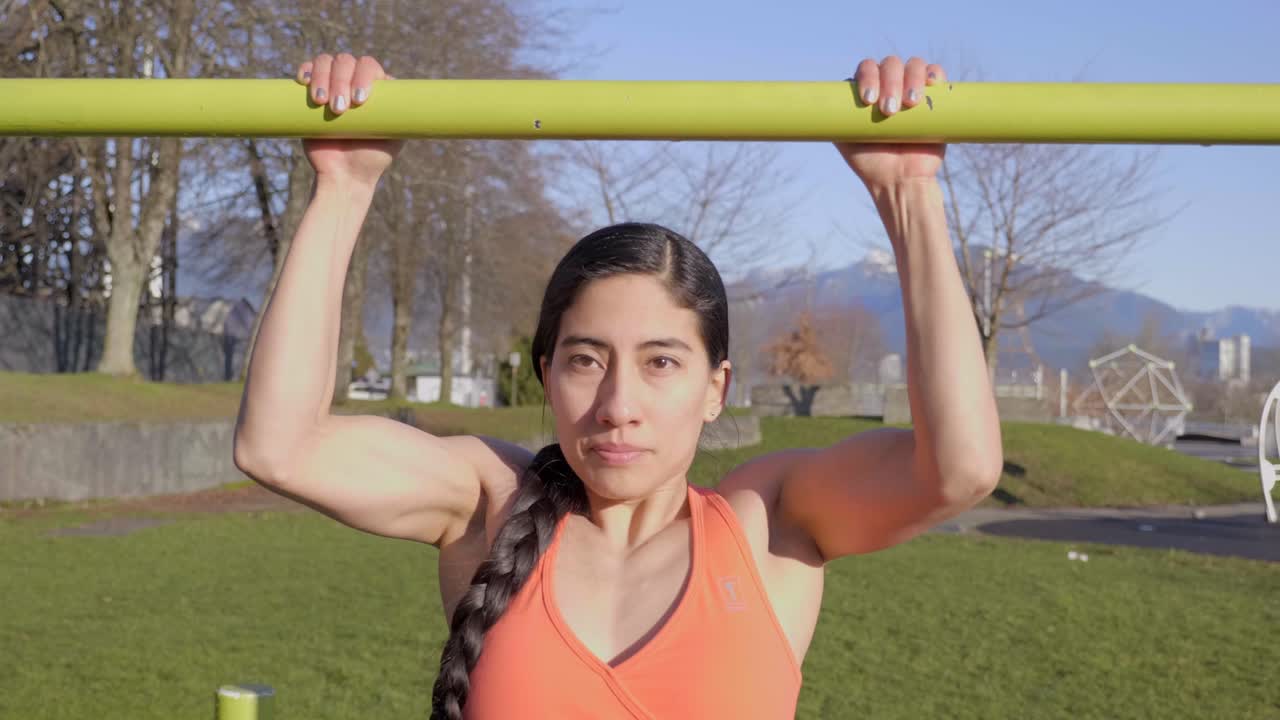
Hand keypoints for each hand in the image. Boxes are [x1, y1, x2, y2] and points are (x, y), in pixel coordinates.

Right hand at [296, 53, 402, 186]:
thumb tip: (416, 100)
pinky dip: (306, 70)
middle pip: (346, 61)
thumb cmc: (372, 158)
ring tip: (321, 103)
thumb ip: (401, 117)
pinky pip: (308, 70)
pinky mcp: (312, 92)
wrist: (343, 175)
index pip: (369, 67)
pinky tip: (304, 81)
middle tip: (339, 110)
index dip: (363, 77)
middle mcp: (354, 81)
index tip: (359, 101)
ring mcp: (332, 84)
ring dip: (323, 77)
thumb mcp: (394, 137)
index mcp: (377, 88)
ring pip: (326, 62)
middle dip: (341, 81)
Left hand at [834, 56, 946, 192]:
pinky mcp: (935, 97)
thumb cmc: (870, 162)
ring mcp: (912, 89)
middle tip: (888, 110)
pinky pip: (935, 73)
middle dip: (889, 82)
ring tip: (910, 104)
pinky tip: (931, 82)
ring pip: (912, 65)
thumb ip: (835, 119)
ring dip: (911, 78)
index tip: (868, 101)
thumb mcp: (845, 139)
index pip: (866, 69)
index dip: (867, 77)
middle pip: (889, 64)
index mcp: (868, 91)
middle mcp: (889, 85)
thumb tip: (818, 102)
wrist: (900, 180)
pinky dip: (934, 72)